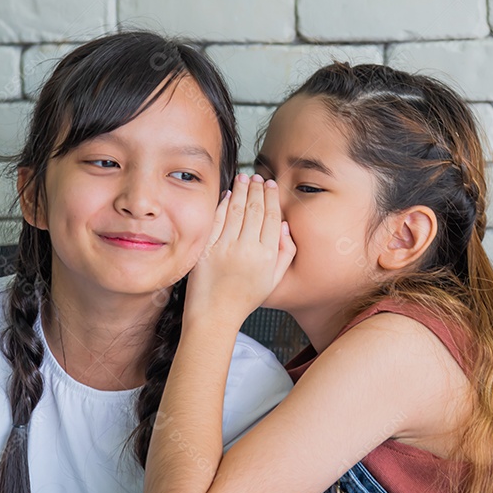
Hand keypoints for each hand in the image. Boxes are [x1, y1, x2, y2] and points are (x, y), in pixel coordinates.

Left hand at [185, 174, 295, 325]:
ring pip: (237, 210)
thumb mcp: (274, 280)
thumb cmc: (243, 299)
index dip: (272, 198)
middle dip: (257, 189)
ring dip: (242, 190)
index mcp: (267, 256)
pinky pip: (218, 220)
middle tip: (258, 177)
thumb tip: (283, 226)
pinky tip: (228, 195)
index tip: (271, 185)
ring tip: (244, 178)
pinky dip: (224, 204)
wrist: (215, 315)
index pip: (272, 217)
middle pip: (256, 209)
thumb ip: (285, 253)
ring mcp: (226, 248)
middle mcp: (248, 250)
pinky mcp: (208, 249)